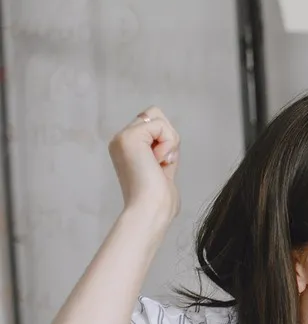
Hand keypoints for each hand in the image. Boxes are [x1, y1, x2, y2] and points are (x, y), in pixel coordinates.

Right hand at [109, 108, 178, 224]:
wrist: (150, 208)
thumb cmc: (158, 196)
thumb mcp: (161, 165)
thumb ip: (161, 148)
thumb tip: (169, 133)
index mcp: (126, 146)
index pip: (153, 123)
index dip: (166, 140)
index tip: (162, 164)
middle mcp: (120, 139)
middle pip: (155, 115)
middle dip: (168, 137)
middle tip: (162, 162)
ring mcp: (122, 137)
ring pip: (158, 118)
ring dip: (169, 141)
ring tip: (159, 163)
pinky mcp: (129, 137)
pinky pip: (160, 125)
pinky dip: (167, 144)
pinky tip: (158, 161)